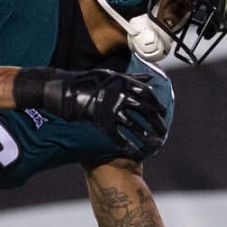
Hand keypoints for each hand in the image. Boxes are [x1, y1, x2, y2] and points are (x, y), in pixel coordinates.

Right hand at [15, 68, 167, 156]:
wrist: (62, 89)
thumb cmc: (86, 80)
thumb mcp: (111, 75)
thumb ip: (131, 78)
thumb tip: (150, 78)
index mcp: (125, 82)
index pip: (149, 95)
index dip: (159, 106)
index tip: (163, 114)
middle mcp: (122, 95)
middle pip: (147, 112)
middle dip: (157, 123)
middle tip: (163, 133)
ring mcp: (112, 109)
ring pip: (135, 126)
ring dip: (146, 137)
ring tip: (154, 145)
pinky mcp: (101, 120)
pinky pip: (117, 135)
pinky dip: (126, 145)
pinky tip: (133, 151)